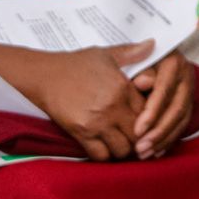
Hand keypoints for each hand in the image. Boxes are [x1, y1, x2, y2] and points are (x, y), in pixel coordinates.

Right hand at [17, 40, 150, 160]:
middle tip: (138, 136)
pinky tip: (105, 146)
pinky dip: (106, 155)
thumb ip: (132, 52)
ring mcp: (97, 123)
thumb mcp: (107, 54)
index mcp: (123, 87)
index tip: (148, 120)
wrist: (44, 76)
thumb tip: (154, 43)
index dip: (151, 118)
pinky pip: (101, 155)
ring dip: (124, 148)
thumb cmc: (76, 64)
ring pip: (122, 149)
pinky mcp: (81, 134)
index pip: (150, 111)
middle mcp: (112, 107)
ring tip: (122, 142)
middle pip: (139, 134)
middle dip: (141, 138)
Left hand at [130, 50, 196, 158]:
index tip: (137, 130)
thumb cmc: (137, 59)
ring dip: (163, 140)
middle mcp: (186, 77)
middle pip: (177, 109)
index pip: (165, 91)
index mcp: (173, 63)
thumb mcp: (135, 59)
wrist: (153, 56)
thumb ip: (139, 69)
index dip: (152, 112)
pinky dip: (169, 140)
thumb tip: (142, 82)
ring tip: (145, 153)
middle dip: (158, 132)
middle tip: (140, 147)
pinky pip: (182, 125)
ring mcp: (189, 91)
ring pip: (181, 120)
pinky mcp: (189, 103)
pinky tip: (156, 152)